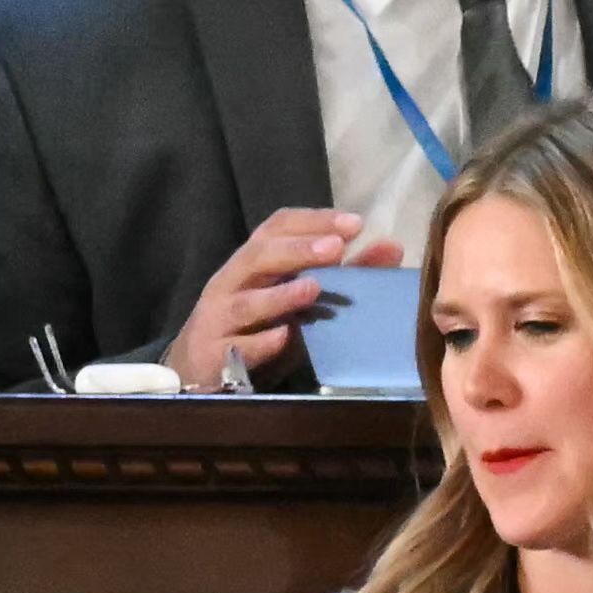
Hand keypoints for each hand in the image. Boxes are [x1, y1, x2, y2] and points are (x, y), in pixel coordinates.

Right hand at [172, 204, 398, 396]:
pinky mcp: (212, 356)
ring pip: (243, 303)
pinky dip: (260, 344)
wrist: (199, 370)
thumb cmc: (256, 327)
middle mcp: (231, 283)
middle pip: (258, 256)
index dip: (313, 221)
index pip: (277, 227)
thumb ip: (346, 275)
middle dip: (296, 250)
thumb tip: (392, 247)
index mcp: (253, 262)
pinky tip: (283, 338)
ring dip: (279, 296)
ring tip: (313, 288)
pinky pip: (236, 349)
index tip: (354, 223)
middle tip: (336, 247)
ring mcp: (217, 320)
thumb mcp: (299, 299)